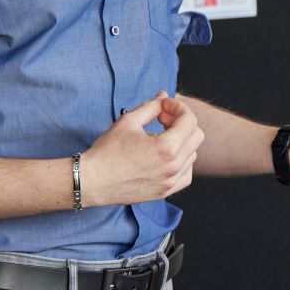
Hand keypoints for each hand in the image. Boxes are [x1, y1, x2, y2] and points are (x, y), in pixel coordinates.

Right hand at [79, 93, 205, 205]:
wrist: (92, 181)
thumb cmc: (107, 151)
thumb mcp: (128, 121)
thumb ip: (152, 106)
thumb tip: (164, 96)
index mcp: (166, 148)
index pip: (189, 120)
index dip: (178, 107)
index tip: (163, 105)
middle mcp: (173, 167)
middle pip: (197, 136)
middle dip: (182, 122)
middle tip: (162, 119)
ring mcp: (170, 182)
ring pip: (193, 154)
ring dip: (181, 141)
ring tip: (160, 137)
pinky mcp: (165, 192)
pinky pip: (186, 174)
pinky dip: (181, 162)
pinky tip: (164, 156)